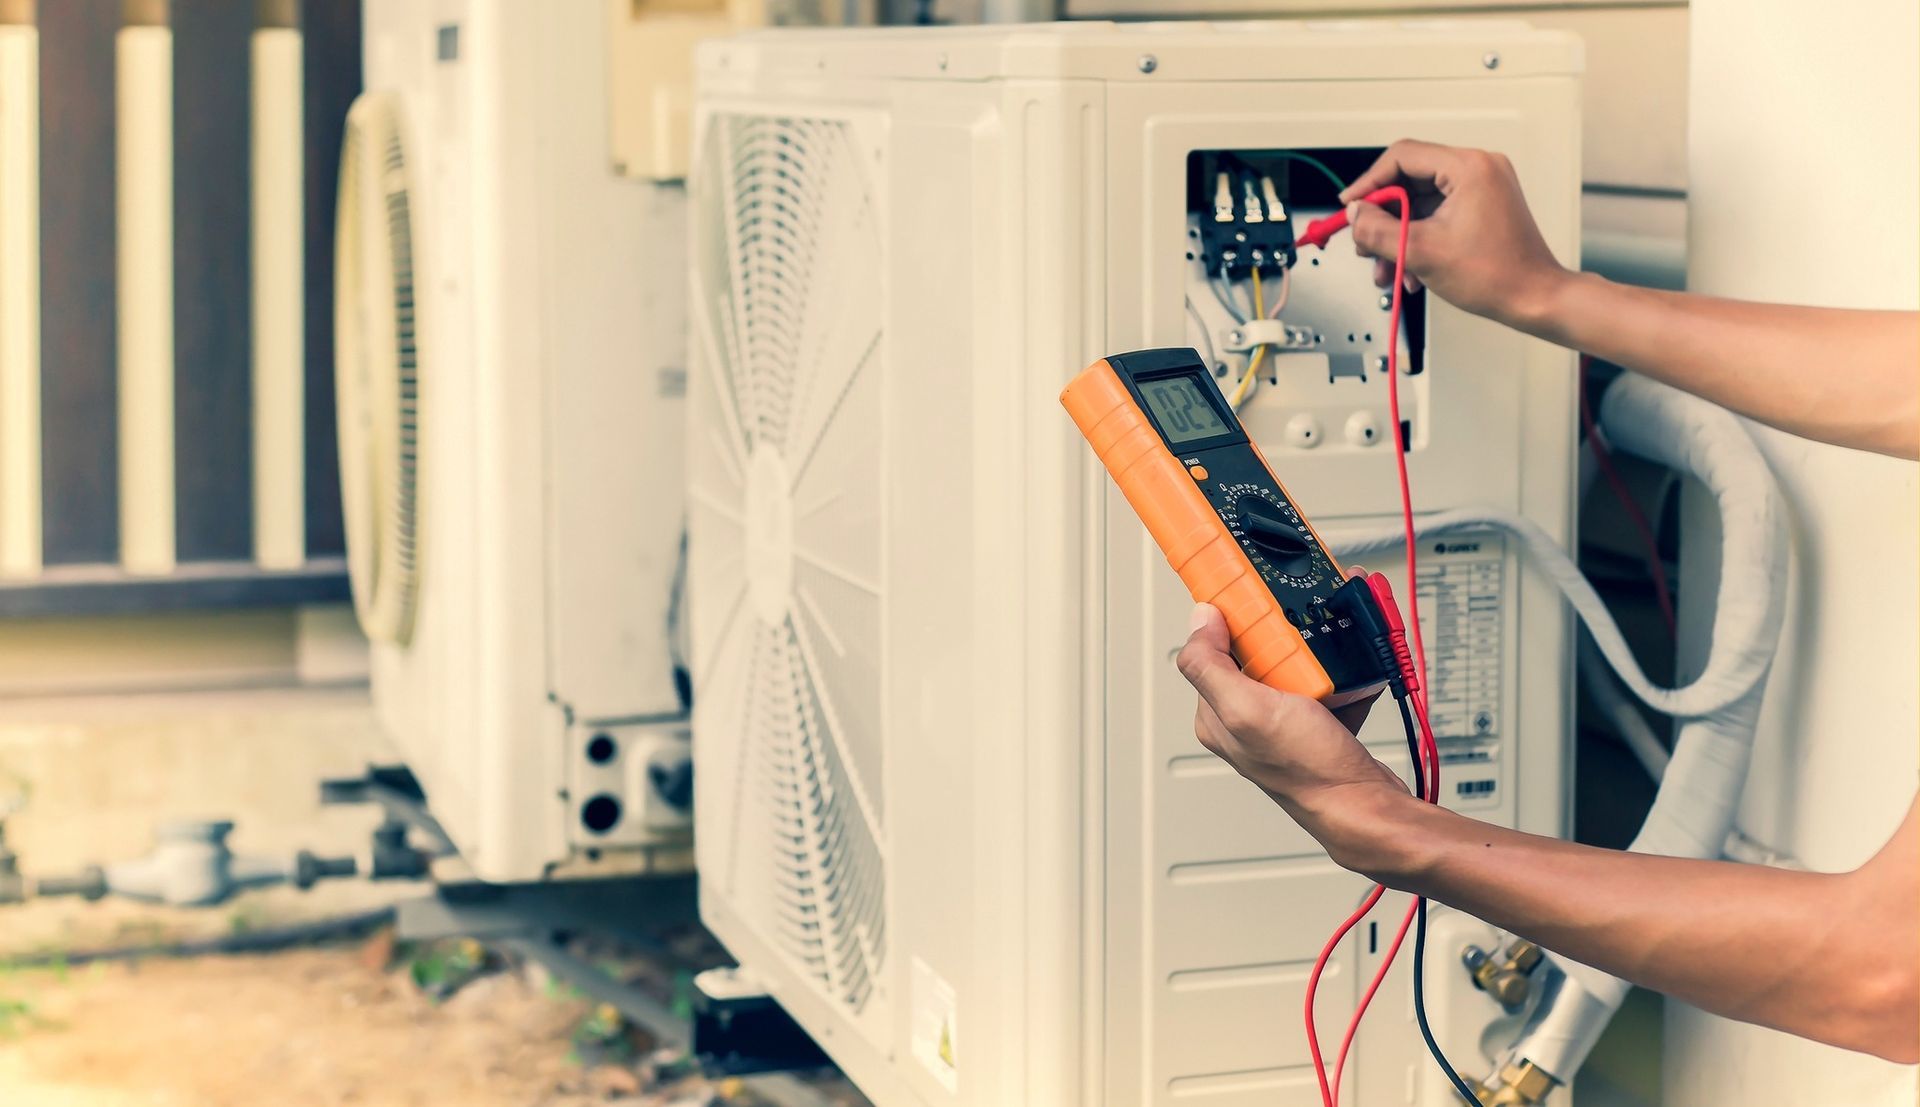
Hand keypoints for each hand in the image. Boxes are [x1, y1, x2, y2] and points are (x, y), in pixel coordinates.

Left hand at [1175, 603, 1410, 870]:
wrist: (1365, 806)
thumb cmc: (1309, 770)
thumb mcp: (1248, 710)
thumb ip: (1210, 665)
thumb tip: (1197, 620)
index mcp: (1216, 714)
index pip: (1212, 649)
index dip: (1234, 619)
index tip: (1259, 598)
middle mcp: (1247, 718)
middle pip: (1258, 651)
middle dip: (1286, 631)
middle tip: (1305, 628)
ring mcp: (1283, 722)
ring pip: (1296, 664)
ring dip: (1320, 648)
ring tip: (1335, 643)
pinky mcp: (1317, 725)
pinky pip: (1328, 683)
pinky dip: (1344, 672)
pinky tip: (1355, 667)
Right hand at [1338, 139, 1568, 327]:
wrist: (1533, 299)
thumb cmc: (1497, 275)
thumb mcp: (1420, 251)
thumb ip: (1377, 229)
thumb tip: (1354, 216)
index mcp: (1468, 167)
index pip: (1402, 157)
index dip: (1368, 182)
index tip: (1350, 206)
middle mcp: (1478, 169)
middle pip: (1408, 180)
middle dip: (1382, 217)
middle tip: (1365, 241)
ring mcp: (1482, 187)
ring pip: (1419, 202)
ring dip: (1398, 234)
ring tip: (1386, 266)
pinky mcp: (1482, 206)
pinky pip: (1436, 214)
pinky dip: (1418, 238)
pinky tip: (1408, 268)